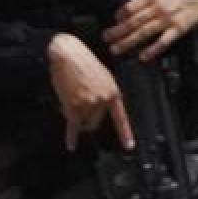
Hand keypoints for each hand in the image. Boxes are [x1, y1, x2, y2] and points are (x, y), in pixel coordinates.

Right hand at [47, 33, 133, 151]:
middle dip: (86, 119)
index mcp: (113, 92)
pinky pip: (73, 127)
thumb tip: (99, 107)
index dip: (125, 134)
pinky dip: (71, 138)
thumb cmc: (83, 62)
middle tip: (77, 108)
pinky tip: (71, 145)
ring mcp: (89, 104)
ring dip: (75, 118)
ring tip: (69, 102)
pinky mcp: (73, 106)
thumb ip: (104, 94)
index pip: (121, 118)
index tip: (129, 146)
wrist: (68, 53)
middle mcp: (103, 100)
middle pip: (96, 123)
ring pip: (82, 123)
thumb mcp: (103, 76)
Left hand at [104, 0, 197, 61]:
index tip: (114, 21)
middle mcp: (157, 7)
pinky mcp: (179, 28)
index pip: (129, 7)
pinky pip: (164, 41)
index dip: (120, 15)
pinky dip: (153, 50)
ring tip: (116, 49)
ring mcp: (168, 19)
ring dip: (128, 42)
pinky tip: (143, 57)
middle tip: (106, 38)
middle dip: (117, 32)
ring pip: (144, 33)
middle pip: (132, 22)